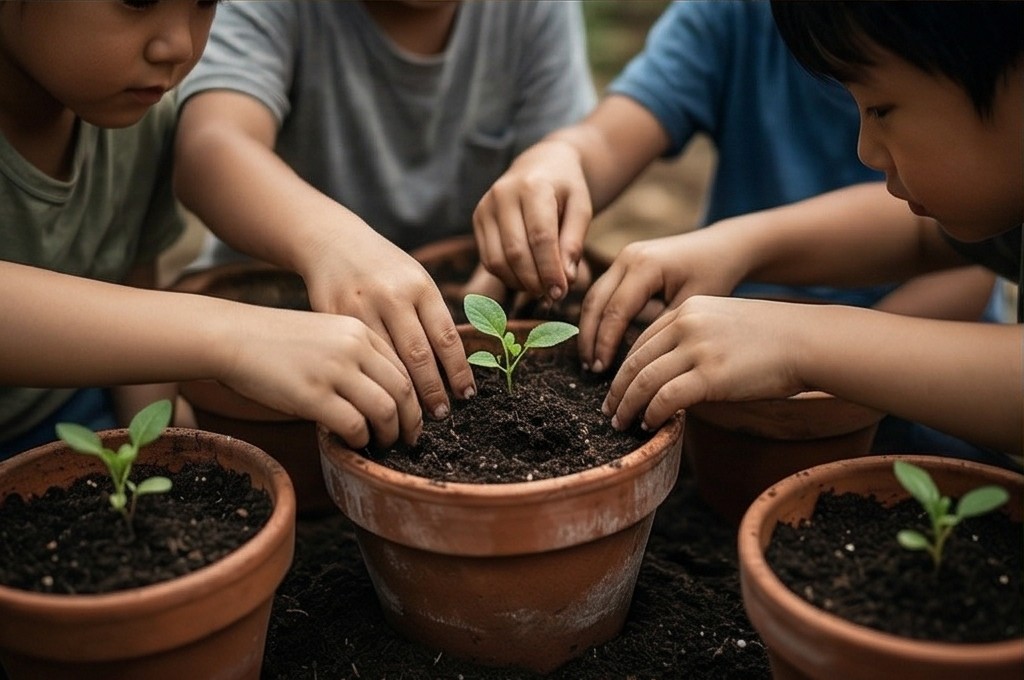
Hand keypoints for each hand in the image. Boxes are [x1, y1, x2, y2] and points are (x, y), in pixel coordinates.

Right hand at [220, 306, 422, 448]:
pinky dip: (359, 439)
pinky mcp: (312, 394)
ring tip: (382, 444)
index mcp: (359, 331)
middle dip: (411, 421)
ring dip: (389, 434)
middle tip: (409, 439)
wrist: (232, 336)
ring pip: (385, 410)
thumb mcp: (325, 334)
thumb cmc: (277, 341)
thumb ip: (355, 357)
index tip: (414, 417)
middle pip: (403, 390)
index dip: (415, 398)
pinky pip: (353, 425)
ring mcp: (333, 370)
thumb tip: (380, 394)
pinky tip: (351, 442)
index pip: (404, 368)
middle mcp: (353, 347)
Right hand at [301, 229, 475, 420]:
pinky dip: (372, 382)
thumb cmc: (384, 269)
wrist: (333, 243)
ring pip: (386, 361)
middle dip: (432, 391)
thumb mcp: (415, 279)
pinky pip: (357, 358)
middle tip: (441, 415)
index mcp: (420, 286)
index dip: (458, 371)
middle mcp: (392, 295)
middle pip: (419, 355)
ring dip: (403, 394)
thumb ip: (431, 316)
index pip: (446, 337)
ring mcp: (361, 306)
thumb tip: (453, 366)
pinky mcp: (334, 317)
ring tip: (414, 416)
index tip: (467, 395)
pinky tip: (381, 397)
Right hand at [472, 140, 591, 301]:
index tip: (561, 292)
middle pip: (515, 252)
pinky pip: (488, 259)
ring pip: (497, 260)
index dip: (550, 270)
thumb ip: (574, 242)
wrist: (541, 163)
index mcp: (533, 186)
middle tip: (552, 296)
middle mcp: (503, 194)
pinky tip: (526, 278)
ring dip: (520, 283)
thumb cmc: (566, 188)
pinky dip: (507, 276)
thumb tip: (565, 279)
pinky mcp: (478, 219)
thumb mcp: (581, 208)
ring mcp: (486, 207)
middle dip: (535, 281)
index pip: (540, 237)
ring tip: (541, 288)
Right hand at [579, 231, 743, 373]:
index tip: (603, 370)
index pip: (615, 311)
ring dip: (590, 328)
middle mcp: (628, 257)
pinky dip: (601, 317)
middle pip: (595, 302)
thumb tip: (633, 359)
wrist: (725, 247)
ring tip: (592, 360)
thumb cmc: (716, 274)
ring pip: (595, 297)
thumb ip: (660, 329)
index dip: (606, 343)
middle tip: (591, 368)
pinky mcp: (626, 264)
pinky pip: (605, 292)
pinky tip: (602, 341)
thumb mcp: (691, 306)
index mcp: (645, 265)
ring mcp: (624, 258)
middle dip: (589, 337)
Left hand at [602, 295, 809, 432]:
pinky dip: (651, 414)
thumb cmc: (774, 339)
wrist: (809, 341)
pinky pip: (665, 398)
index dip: (624, 368)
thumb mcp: (725, 325)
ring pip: (643, 381)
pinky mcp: (710, 375)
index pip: (642, 341)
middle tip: (609, 411)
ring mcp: (697, 348)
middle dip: (617, 390)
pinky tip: (649, 424)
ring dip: (628, 406)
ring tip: (622, 423)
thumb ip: (695, 341)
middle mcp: (686, 324)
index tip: (618, 388)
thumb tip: (672, 374)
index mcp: (688, 309)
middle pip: (635, 361)